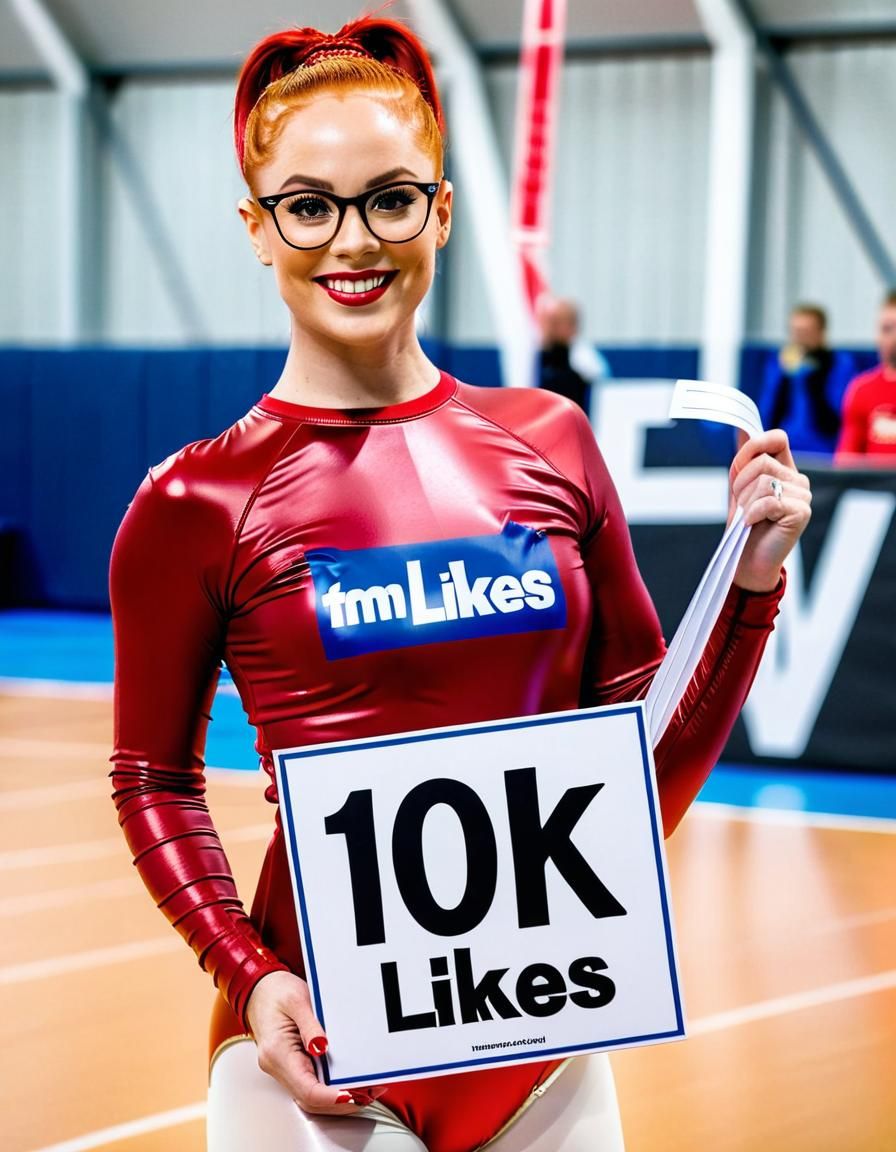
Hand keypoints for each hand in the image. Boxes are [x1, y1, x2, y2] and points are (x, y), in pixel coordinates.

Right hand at [245, 970, 385, 1113]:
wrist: (260, 988)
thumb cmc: (276, 991)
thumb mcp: (297, 1000)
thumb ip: (311, 1025)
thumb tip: (323, 1047)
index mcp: (277, 1053)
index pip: (306, 1090)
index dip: (332, 1098)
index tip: (354, 1096)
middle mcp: (278, 1067)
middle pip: (310, 1100)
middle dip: (341, 1103)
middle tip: (369, 1093)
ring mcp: (284, 1068)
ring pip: (312, 1097)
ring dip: (338, 1099)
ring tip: (366, 1089)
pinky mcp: (292, 1065)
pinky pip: (312, 1084)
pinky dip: (331, 1088)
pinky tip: (349, 1081)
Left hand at [729, 430, 811, 592]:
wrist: (748, 560)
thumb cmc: (744, 524)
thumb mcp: (739, 487)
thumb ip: (744, 459)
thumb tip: (741, 428)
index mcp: (785, 469)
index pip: (777, 437)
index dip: (754, 446)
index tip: (738, 467)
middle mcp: (798, 480)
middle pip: (762, 461)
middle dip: (740, 483)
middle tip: (742, 504)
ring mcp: (803, 496)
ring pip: (763, 481)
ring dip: (745, 501)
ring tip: (748, 516)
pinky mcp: (801, 512)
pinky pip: (767, 501)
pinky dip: (752, 513)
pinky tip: (752, 523)